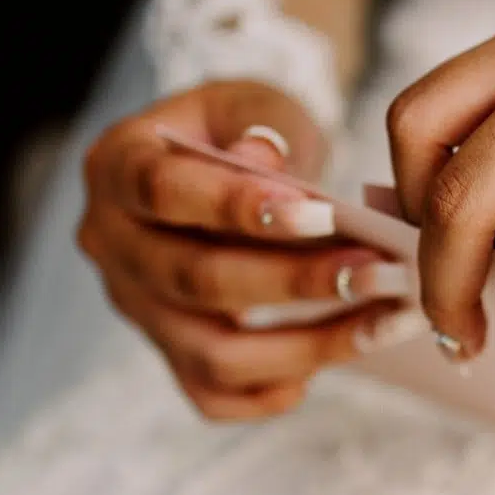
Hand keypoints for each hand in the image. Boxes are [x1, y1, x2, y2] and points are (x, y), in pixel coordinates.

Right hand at [79, 79, 419, 420]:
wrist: (226, 160)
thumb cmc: (244, 128)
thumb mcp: (252, 100)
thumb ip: (261, 125)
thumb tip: (267, 163)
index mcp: (116, 165)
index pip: (165, 191)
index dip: (236, 207)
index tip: (319, 214)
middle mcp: (112, 245)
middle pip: (196, 280)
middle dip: (295, 281)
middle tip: (379, 273)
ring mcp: (137, 307)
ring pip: (211, 352)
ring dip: (305, 346)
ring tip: (382, 323)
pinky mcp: (167, 351)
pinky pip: (211, 393)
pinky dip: (268, 393)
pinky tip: (328, 367)